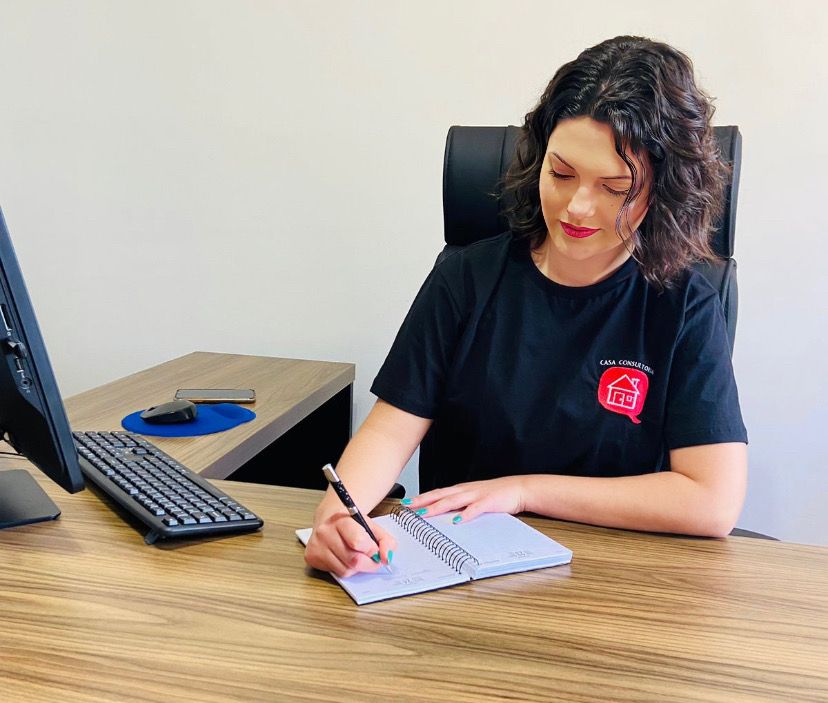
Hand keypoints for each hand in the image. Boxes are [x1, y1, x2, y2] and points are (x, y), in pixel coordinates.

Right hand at [304, 507, 396, 577]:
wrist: (330, 520)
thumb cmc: (352, 524)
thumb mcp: (372, 526)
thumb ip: (386, 541)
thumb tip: (386, 558)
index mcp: (341, 520)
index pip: (358, 541)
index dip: (372, 550)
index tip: (376, 550)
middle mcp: (325, 532)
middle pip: (353, 560)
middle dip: (368, 563)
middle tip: (372, 559)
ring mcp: (317, 545)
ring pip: (345, 570)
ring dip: (356, 567)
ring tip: (356, 555)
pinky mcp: (312, 557)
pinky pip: (336, 573)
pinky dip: (345, 569)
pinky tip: (344, 558)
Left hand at [406, 476, 526, 523]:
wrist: (518, 488)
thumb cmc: (496, 494)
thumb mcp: (475, 497)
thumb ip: (461, 503)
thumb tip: (445, 513)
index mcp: (462, 489)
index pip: (438, 493)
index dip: (422, 497)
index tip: (407, 503)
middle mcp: (466, 490)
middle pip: (440, 495)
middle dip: (423, 501)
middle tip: (408, 506)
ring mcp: (476, 495)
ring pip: (454, 500)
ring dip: (438, 507)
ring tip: (425, 513)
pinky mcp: (488, 502)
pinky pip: (476, 509)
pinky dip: (466, 514)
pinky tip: (458, 520)